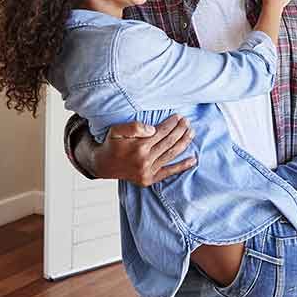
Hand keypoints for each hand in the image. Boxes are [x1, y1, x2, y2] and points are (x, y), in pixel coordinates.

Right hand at [77, 114, 196, 186]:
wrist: (102, 165)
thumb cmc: (111, 144)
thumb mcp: (116, 130)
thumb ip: (134, 127)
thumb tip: (153, 129)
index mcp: (139, 147)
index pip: (161, 132)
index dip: (171, 124)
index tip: (178, 117)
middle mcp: (145, 160)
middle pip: (168, 142)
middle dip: (180, 130)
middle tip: (187, 122)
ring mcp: (148, 171)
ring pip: (171, 155)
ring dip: (183, 143)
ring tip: (191, 133)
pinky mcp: (149, 180)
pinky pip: (169, 172)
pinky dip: (182, 166)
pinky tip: (193, 159)